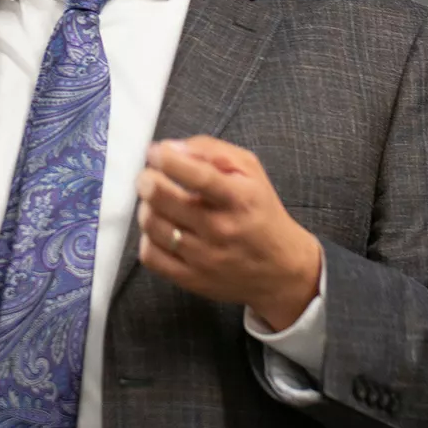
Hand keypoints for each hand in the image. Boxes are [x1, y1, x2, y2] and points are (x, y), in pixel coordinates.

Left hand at [135, 136, 321, 330]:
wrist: (281, 267)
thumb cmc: (258, 210)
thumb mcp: (249, 170)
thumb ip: (210, 150)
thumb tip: (170, 148)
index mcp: (239, 198)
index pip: (198, 176)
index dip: (168, 160)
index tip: (154, 152)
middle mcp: (221, 228)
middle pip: (162, 198)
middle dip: (147, 180)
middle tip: (148, 175)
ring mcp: (205, 257)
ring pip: (151, 224)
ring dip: (146, 206)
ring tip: (156, 202)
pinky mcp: (191, 279)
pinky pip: (150, 255)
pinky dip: (147, 237)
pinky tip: (161, 228)